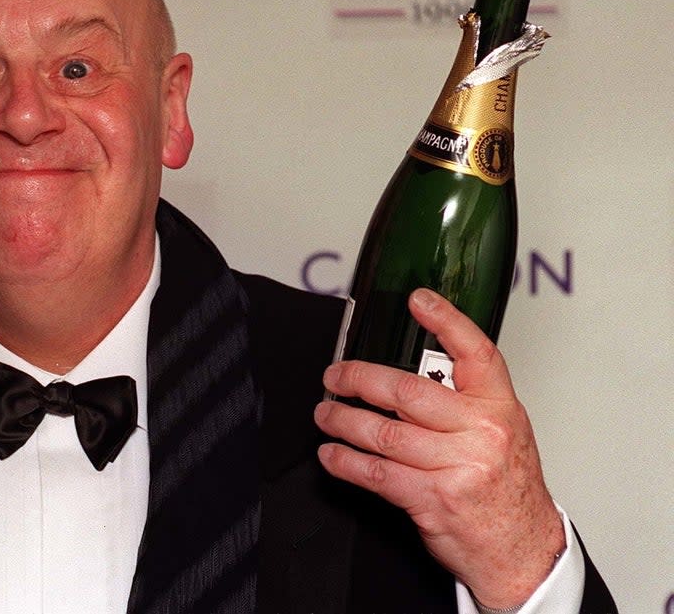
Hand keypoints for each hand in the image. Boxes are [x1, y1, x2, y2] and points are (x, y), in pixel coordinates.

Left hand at [314, 288, 564, 609]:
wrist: (524, 551)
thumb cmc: (508, 489)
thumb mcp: (504, 433)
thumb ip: (465, 401)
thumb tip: (413, 371)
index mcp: (500, 408)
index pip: (476, 353)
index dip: (446, 321)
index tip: (417, 300)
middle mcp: (481, 433)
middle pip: (407, 391)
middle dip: (360, 379)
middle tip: (336, 376)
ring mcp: (458, 467)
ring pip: (384, 432)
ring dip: (343, 420)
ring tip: (326, 414)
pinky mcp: (434, 500)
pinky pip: (377, 473)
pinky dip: (345, 461)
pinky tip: (332, 454)